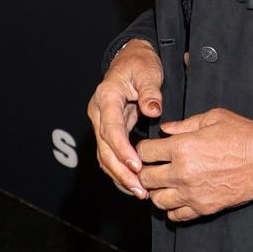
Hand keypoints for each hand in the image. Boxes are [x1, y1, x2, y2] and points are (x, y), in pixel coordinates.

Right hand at [87, 41, 163, 200]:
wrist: (131, 59)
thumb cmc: (140, 64)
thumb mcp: (148, 71)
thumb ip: (150, 91)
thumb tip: (153, 109)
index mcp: (106, 97)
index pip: (111, 128)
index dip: (122, 149)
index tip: (136, 165)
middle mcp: (98, 112)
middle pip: (104, 148)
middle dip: (120, 171)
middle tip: (139, 189)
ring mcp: (101, 123)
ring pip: (104, 156)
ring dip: (120, 176)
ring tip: (139, 192)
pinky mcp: (108, 131)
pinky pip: (110, 155)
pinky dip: (119, 170)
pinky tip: (133, 184)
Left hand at [137, 107, 252, 221]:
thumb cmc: (243, 135)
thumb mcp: (213, 118)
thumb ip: (185, 124)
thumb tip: (165, 129)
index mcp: (182, 147)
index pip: (144, 152)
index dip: (144, 149)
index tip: (150, 149)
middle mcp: (182, 172)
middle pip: (146, 178)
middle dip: (146, 171)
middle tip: (154, 167)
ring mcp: (192, 193)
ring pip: (157, 200)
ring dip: (157, 191)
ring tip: (165, 184)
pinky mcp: (203, 208)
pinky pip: (175, 215)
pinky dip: (172, 209)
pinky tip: (178, 198)